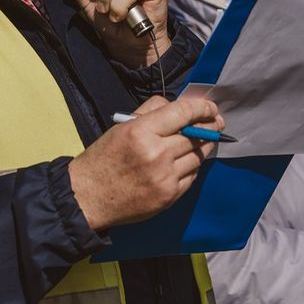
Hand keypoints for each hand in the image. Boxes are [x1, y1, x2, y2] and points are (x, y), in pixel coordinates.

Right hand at [68, 95, 221, 230]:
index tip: (211, 108)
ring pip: (198, 156)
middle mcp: (156, 153)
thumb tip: (180, 106)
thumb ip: (151, 111)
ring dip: (203, 146)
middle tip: (216, 123)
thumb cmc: (104, 158)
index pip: (183, 112)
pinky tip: (188, 161)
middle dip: (210, 127)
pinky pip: (191, 176)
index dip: (202, 108)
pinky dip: (192, 166)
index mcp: (141, 131)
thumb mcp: (122, 126)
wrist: (88, 197)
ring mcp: (164, 177)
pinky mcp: (169, 196)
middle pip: (196, 135)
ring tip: (205, 140)